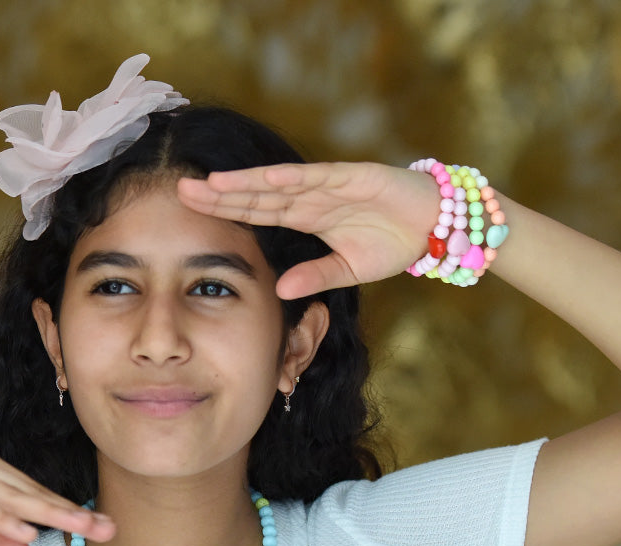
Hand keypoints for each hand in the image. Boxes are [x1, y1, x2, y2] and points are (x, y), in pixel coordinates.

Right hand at [0, 446, 114, 545]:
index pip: (32, 494)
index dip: (66, 511)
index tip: (99, 527)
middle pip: (32, 492)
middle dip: (71, 512)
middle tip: (108, 529)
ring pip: (12, 495)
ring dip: (48, 513)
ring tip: (82, 528)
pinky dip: (3, 517)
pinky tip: (27, 530)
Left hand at [176, 162, 438, 298]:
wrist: (439, 226)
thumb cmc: (393, 243)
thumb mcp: (347, 270)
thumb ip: (314, 277)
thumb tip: (279, 291)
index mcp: (306, 216)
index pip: (256, 213)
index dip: (225, 210)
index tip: (191, 210)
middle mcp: (311, 197)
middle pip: (257, 195)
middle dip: (220, 193)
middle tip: (181, 190)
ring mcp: (330, 185)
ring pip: (278, 184)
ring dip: (244, 183)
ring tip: (210, 183)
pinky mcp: (354, 179)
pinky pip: (317, 179)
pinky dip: (290, 178)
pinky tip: (261, 177)